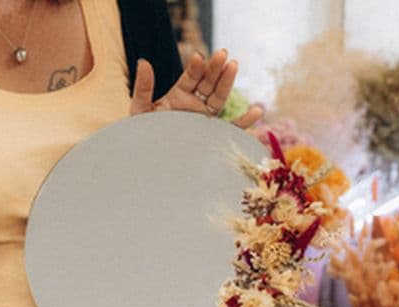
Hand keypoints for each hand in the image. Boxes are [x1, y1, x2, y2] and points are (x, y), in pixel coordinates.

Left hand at [129, 49, 262, 128]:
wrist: (150, 162)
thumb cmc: (143, 135)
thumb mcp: (141, 110)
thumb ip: (143, 87)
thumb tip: (143, 61)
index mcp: (179, 96)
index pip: (191, 78)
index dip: (195, 67)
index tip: (198, 57)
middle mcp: (195, 104)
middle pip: (208, 83)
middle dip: (216, 68)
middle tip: (223, 53)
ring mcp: (206, 119)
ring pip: (220, 98)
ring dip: (228, 81)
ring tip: (234, 64)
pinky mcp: (213, 136)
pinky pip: (232, 128)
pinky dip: (246, 121)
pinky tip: (257, 110)